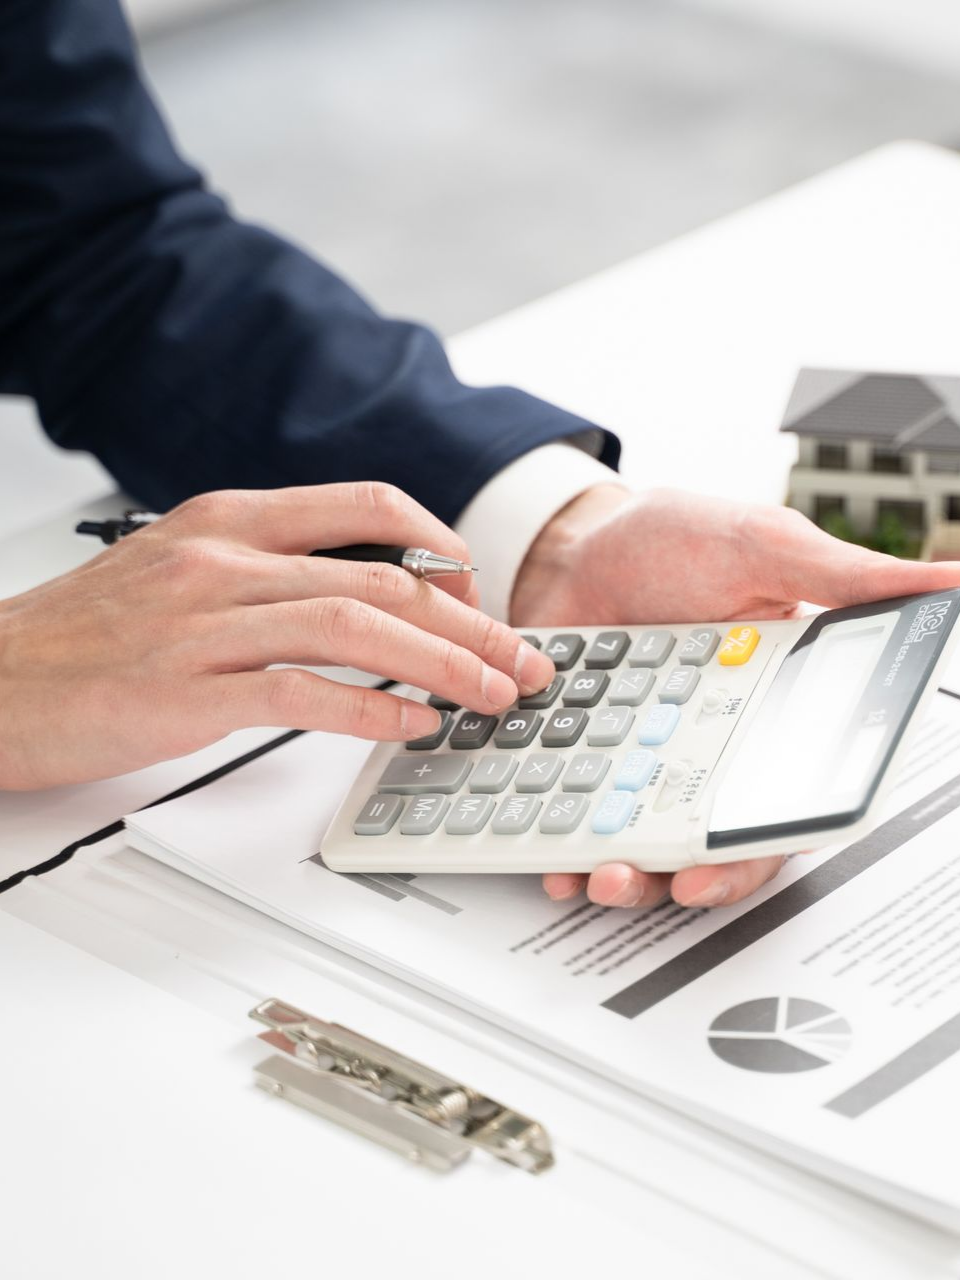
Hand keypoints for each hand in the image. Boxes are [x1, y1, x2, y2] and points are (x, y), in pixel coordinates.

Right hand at [0, 483, 553, 788]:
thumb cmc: (86, 635)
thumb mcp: (183, 568)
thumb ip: (269, 569)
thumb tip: (362, 596)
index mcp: (230, 518)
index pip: (369, 505)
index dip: (444, 546)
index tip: (479, 592)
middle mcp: (224, 558)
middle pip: (384, 575)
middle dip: (470, 620)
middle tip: (520, 658)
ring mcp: (203, 623)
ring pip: (356, 627)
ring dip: (442, 663)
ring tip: (491, 695)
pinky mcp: (183, 692)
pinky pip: (301, 694)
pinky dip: (372, 712)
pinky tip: (414, 727)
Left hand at [512, 484, 959, 910]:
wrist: (574, 540)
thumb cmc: (671, 541)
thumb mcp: (764, 547)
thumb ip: (848, 579)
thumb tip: (951, 584)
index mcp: (765, 708)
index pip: (781, 798)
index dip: (761, 843)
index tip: (728, 860)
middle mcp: (705, 745)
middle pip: (712, 840)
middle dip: (689, 875)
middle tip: (660, 878)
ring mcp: (640, 757)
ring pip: (645, 844)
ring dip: (626, 876)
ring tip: (598, 873)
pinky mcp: (585, 760)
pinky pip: (579, 821)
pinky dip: (563, 847)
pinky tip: (551, 855)